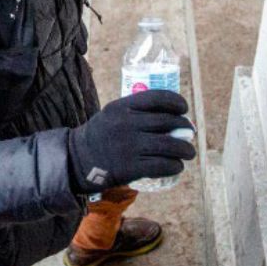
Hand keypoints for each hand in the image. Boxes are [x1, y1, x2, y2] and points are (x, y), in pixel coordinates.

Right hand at [67, 90, 195, 193]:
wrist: (77, 160)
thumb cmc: (101, 135)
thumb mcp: (112, 114)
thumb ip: (136, 112)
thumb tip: (174, 118)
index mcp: (122, 106)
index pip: (158, 98)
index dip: (176, 102)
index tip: (184, 109)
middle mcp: (127, 123)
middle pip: (167, 122)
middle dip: (184, 128)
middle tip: (189, 134)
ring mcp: (130, 146)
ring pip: (169, 145)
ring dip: (185, 149)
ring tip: (189, 152)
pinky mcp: (131, 167)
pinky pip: (162, 165)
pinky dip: (174, 166)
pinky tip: (176, 166)